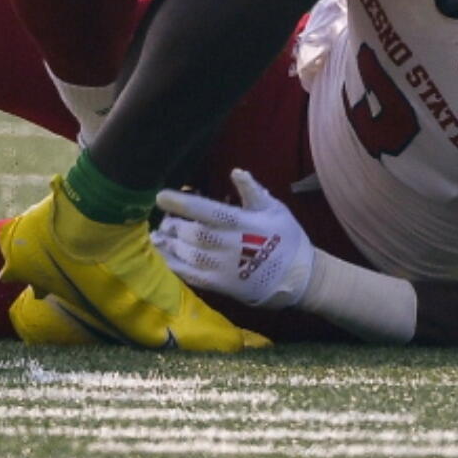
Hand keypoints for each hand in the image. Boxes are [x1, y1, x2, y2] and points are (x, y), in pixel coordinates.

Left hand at [154, 168, 315, 310]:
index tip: (160, 196)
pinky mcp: (222, 285)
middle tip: (164, 219)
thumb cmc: (286, 237)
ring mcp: (225, 268)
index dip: (182, 204)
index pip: (207, 211)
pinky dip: (175, 266)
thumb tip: (236, 171)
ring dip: (170, 246)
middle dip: (174, 226)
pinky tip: (165, 257)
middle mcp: (231, 246)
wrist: (299, 278)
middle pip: (194, 234)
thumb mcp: (275, 208)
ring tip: (158, 237)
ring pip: (190, 256)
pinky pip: (193, 276)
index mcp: (244, 223)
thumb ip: (253, 191)